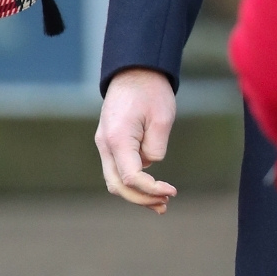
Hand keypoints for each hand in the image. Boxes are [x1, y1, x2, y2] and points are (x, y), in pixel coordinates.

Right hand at [95, 68, 177, 211]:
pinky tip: (151, 189)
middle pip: (118, 185)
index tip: (172, 191)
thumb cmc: (150, 91)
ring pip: (115, 181)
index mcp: (117, 139)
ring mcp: (104, 144)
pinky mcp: (110, 143)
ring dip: (136, 195)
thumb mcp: (162, 118)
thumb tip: (150, 165)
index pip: (131, 177)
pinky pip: (117, 170)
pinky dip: (132, 183)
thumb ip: (156, 148)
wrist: (134, 71)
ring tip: (161, 203)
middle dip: (141, 199)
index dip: (151, 189)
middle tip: (165, 204)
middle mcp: (105, 144)